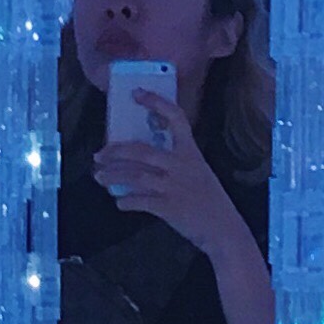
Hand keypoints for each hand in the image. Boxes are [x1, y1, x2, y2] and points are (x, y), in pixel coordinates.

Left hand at [92, 108, 242, 262]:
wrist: (223, 230)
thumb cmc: (209, 201)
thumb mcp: (198, 173)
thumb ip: (175, 163)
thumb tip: (141, 161)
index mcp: (191, 153)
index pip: (176, 118)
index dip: (156, 102)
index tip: (137, 93)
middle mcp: (182, 165)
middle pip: (141, 151)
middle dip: (115, 152)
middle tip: (99, 154)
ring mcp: (174, 186)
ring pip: (135, 176)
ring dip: (113, 176)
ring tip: (99, 177)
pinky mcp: (169, 207)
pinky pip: (139, 201)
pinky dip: (125, 201)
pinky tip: (119, 202)